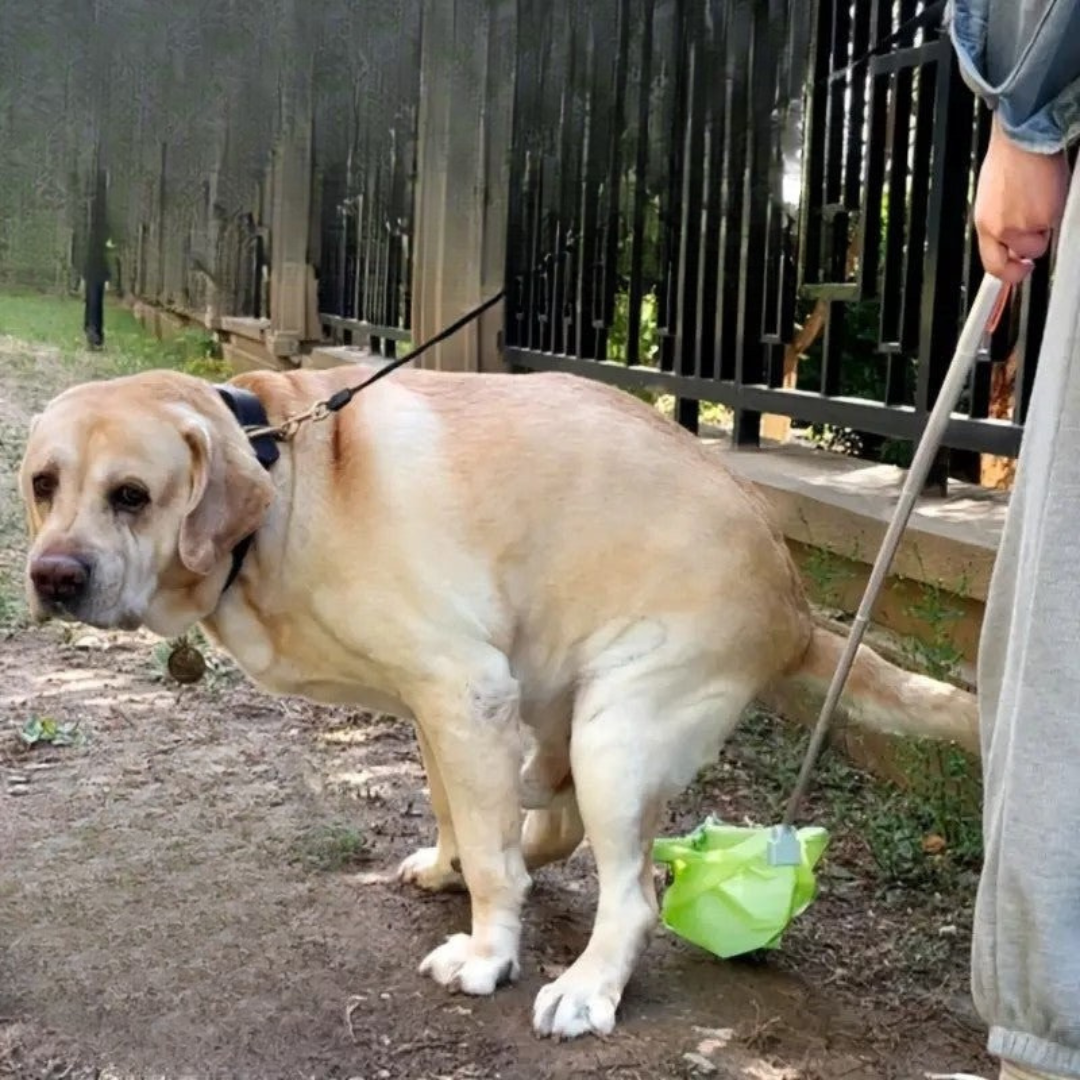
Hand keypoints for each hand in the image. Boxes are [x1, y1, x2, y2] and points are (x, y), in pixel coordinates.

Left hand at [973, 114, 1069, 283]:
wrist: (1023, 137)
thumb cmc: (1009, 159)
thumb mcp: (993, 199)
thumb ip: (1000, 221)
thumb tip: (1009, 238)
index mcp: (986, 223)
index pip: (992, 264)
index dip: (1007, 274)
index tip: (1017, 271)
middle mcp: (1001, 228)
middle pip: (1018, 261)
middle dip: (1026, 259)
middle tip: (1032, 254)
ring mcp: (1025, 223)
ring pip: (1040, 242)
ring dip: (1043, 229)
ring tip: (1041, 202)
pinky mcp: (1046, 215)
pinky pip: (1056, 224)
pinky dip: (1056, 213)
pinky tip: (1049, 193)